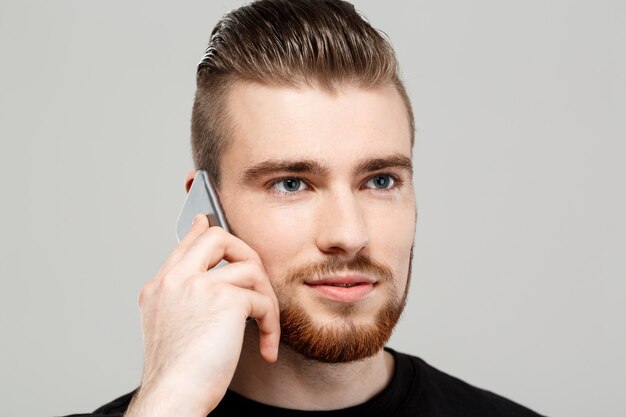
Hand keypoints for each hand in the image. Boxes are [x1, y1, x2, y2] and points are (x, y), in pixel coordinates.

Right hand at [125, 215, 279, 416]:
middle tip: (257, 282)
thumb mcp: (169, 329)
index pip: (184, 245)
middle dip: (246, 253)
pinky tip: (266, 347)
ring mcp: (197, 285)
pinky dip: (272, 324)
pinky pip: (262, 300)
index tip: (207, 221)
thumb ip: (182, 300)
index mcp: (159, 287)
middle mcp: (175, 280)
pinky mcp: (224, 299)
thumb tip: (203, 279)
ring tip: (265, 326)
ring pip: (249, 267)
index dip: (200, 230)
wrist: (173, 395)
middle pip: (217, 237)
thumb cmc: (175, 373)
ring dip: (266, 299)